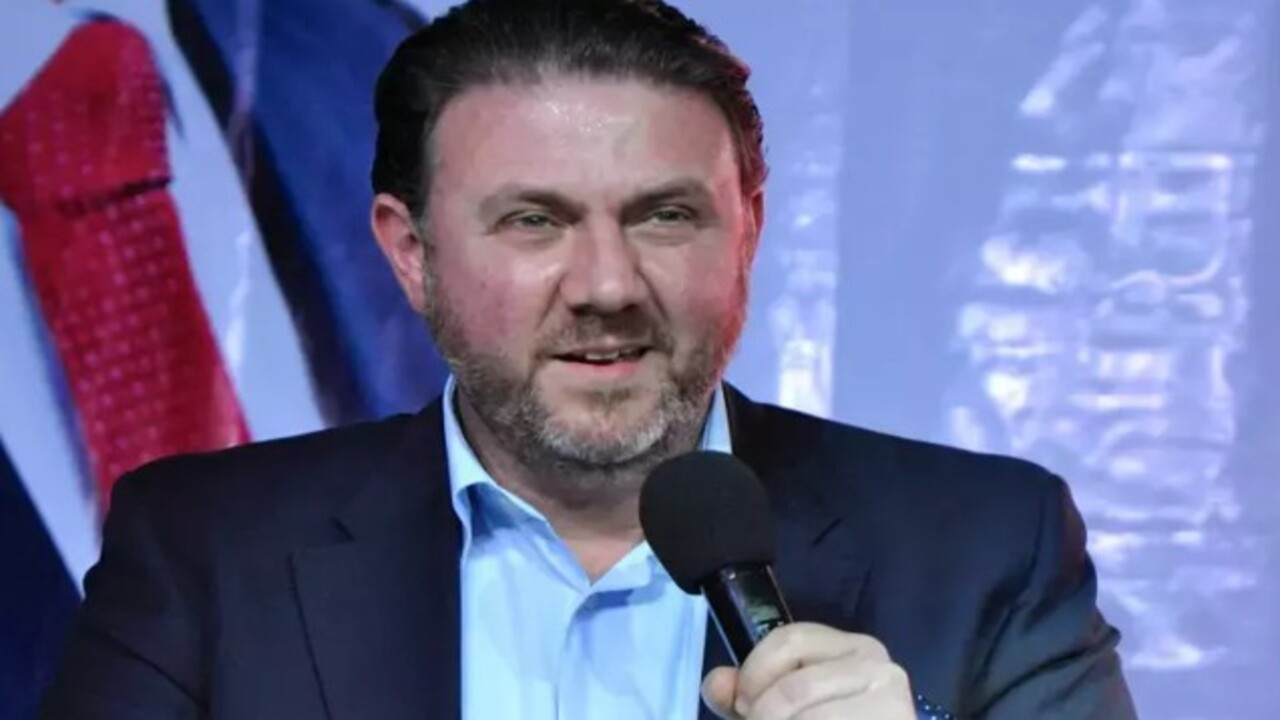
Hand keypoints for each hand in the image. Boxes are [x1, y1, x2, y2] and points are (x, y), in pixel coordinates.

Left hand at [701, 622, 914, 718]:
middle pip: (796, 686)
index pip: (788, 639)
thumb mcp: (781, 709)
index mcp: (850, 646)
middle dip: (764, 715)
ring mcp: (891, 699)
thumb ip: (744, 696)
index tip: (741, 706)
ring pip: (811, 717)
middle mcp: (876, 663)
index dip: (753, 673)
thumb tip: (715, 684)